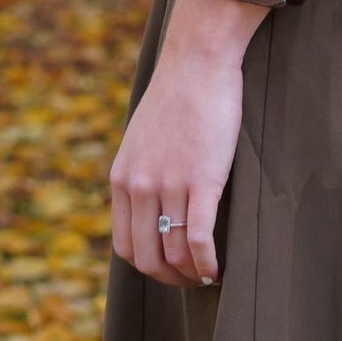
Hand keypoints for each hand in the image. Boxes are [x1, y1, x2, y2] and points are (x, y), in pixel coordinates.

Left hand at [110, 0, 269, 287]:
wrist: (197, 60)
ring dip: (191, 275)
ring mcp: (169, 184)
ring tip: (208, 275)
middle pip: (147, 258)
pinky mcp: (202, 180)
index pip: (124, 246)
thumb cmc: (177, 95)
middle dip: (169, 278)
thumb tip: (151, 208)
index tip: (169, 267)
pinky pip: (200, 240)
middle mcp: (140, 186)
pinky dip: (208, 265)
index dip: (147, 265)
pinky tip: (219, 270)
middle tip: (191, 280)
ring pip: (175, 253)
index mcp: (122, 178)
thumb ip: (141, 173)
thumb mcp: (142, 138)